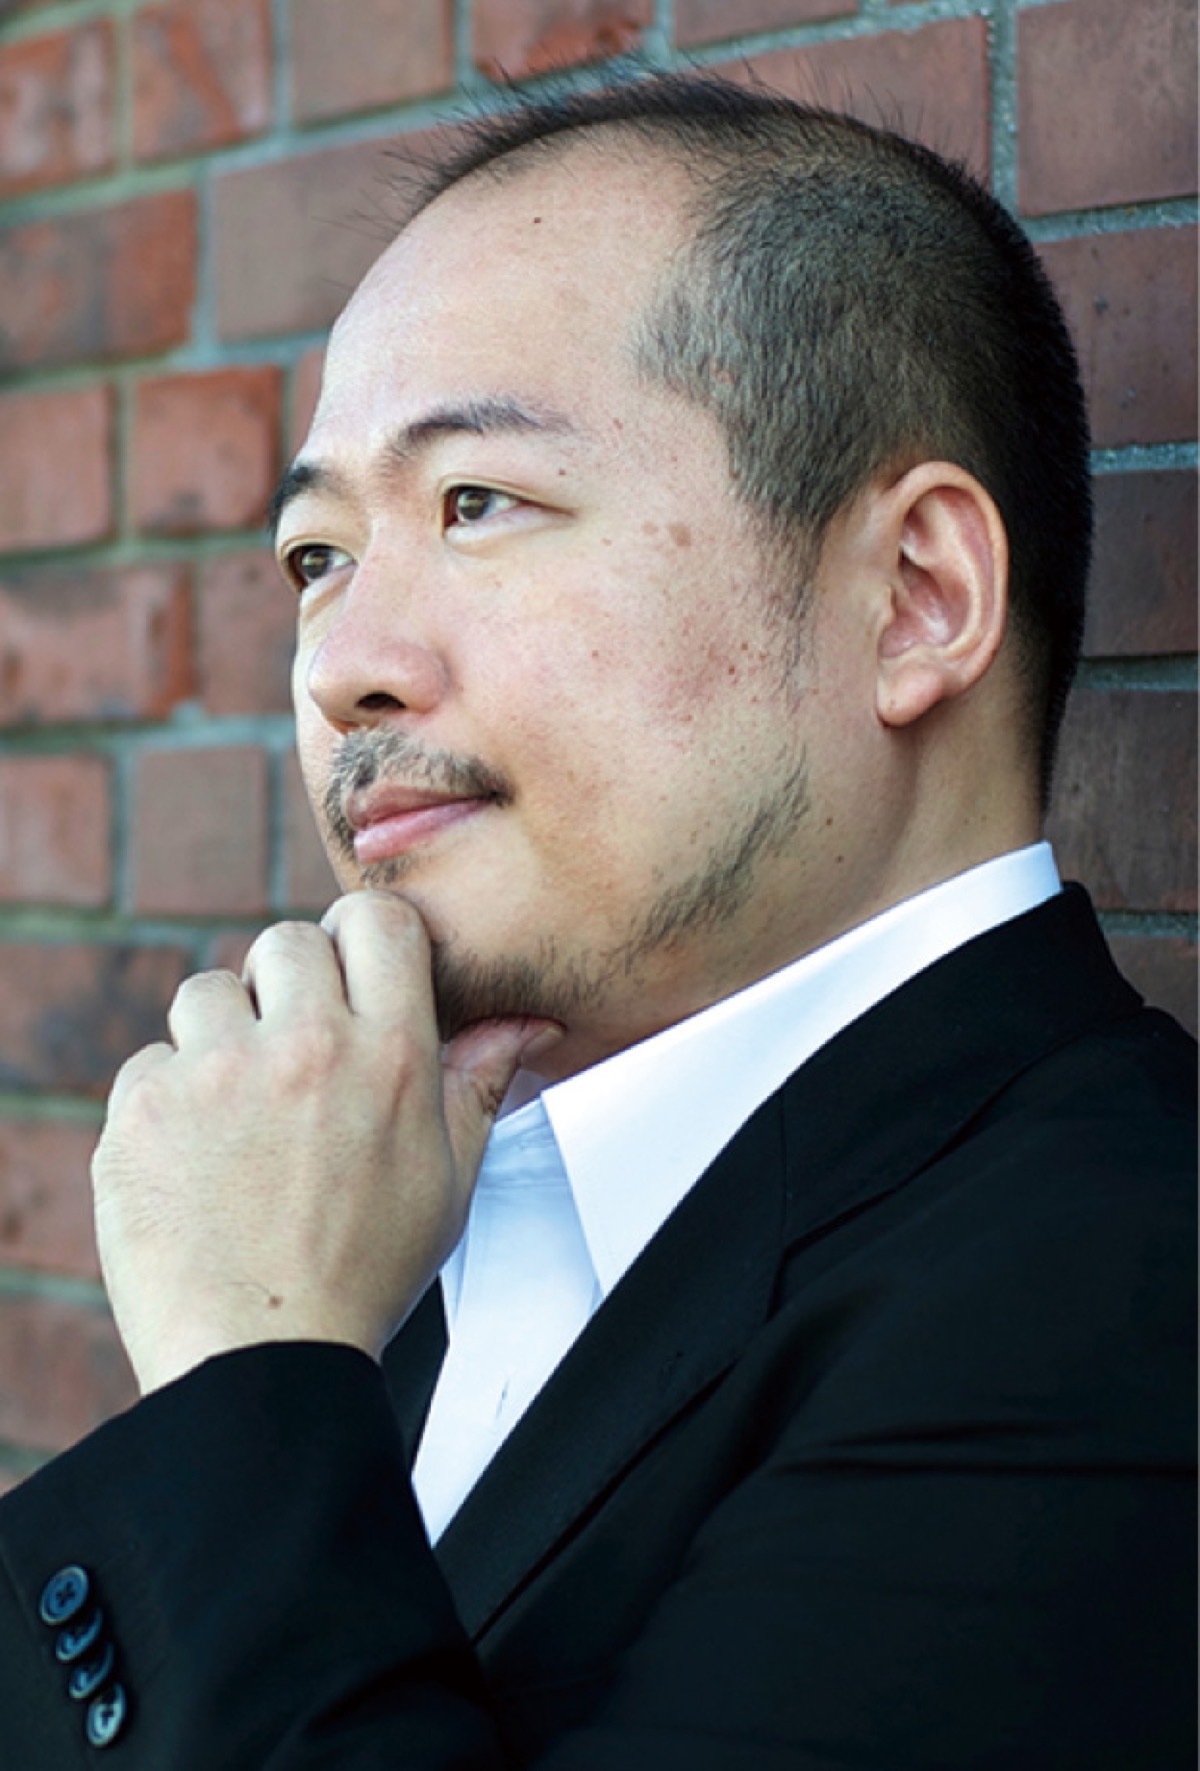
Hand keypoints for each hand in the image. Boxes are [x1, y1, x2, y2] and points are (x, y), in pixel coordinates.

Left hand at [92, 891, 558, 1393]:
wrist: (260, 1363)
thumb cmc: (362, 1275)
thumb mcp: (447, 1182)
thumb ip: (478, 1085)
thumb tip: (524, 1022)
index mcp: (391, 1057)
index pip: (376, 921)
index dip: (362, 939)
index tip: (352, 976)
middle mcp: (304, 1049)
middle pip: (285, 942)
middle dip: (287, 986)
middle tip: (292, 1054)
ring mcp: (215, 1075)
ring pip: (206, 991)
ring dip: (221, 1036)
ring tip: (238, 1114)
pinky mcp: (142, 1109)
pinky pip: (151, 1061)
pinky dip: (167, 1100)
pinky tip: (195, 1161)